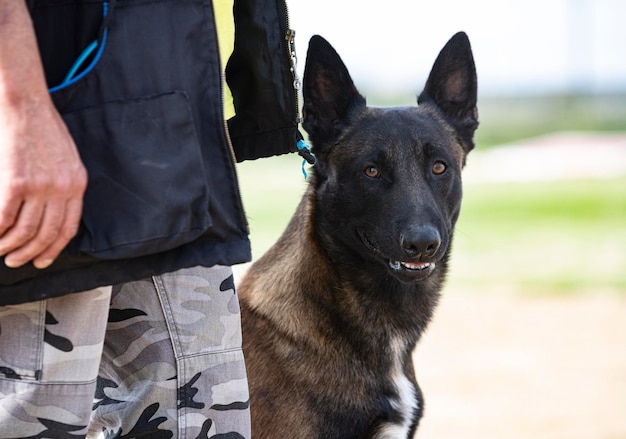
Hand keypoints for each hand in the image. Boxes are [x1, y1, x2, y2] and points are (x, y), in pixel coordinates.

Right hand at [0, 96, 86, 268]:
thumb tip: (53, 214)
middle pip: (47, 234)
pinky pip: (5, 218)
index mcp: (78, 184)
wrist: (26, 105)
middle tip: (16, 262)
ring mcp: (40, 186)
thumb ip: (65, 186)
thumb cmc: (44, 130)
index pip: (68, 228)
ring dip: (10, 247)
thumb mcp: (68, 159)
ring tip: (1, 251)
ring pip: (26, 231)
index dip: (54, 249)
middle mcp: (62, 188)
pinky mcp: (16, 181)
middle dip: (30, 254)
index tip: (43, 261)